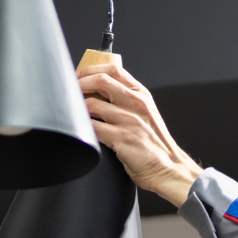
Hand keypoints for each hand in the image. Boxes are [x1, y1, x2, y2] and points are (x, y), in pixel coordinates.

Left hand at [80, 64, 202, 205]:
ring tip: (72, 112)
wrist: (168, 168)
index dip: (91, 70)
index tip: (78, 77)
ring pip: (92, 104)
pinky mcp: (122, 139)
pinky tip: (80, 129)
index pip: (113, 70)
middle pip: (101, 81)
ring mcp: (129, 120)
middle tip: (69, 92)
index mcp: (141, 94)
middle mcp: (136, 104)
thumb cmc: (153, 144)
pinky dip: (83, 127)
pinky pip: (93, 128)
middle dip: (79, 84)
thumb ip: (127, 100)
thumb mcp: (145, 113)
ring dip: (77, 107)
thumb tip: (99, 91)